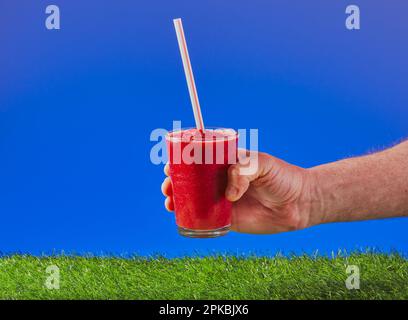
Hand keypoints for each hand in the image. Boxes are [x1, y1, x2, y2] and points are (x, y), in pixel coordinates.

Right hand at [161, 151, 317, 233]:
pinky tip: (181, 217)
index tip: (170, 164)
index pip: (199, 159)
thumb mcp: (262, 163)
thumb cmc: (282, 176)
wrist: (298, 203)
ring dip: (178, 199)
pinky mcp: (228, 219)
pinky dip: (191, 218)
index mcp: (226, 163)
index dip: (182, 161)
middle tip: (168, 185)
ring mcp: (223, 200)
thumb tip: (228, 194)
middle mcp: (221, 181)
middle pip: (191, 180)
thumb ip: (243, 170)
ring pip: (194, 199)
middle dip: (175, 182)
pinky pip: (206, 219)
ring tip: (169, 201)